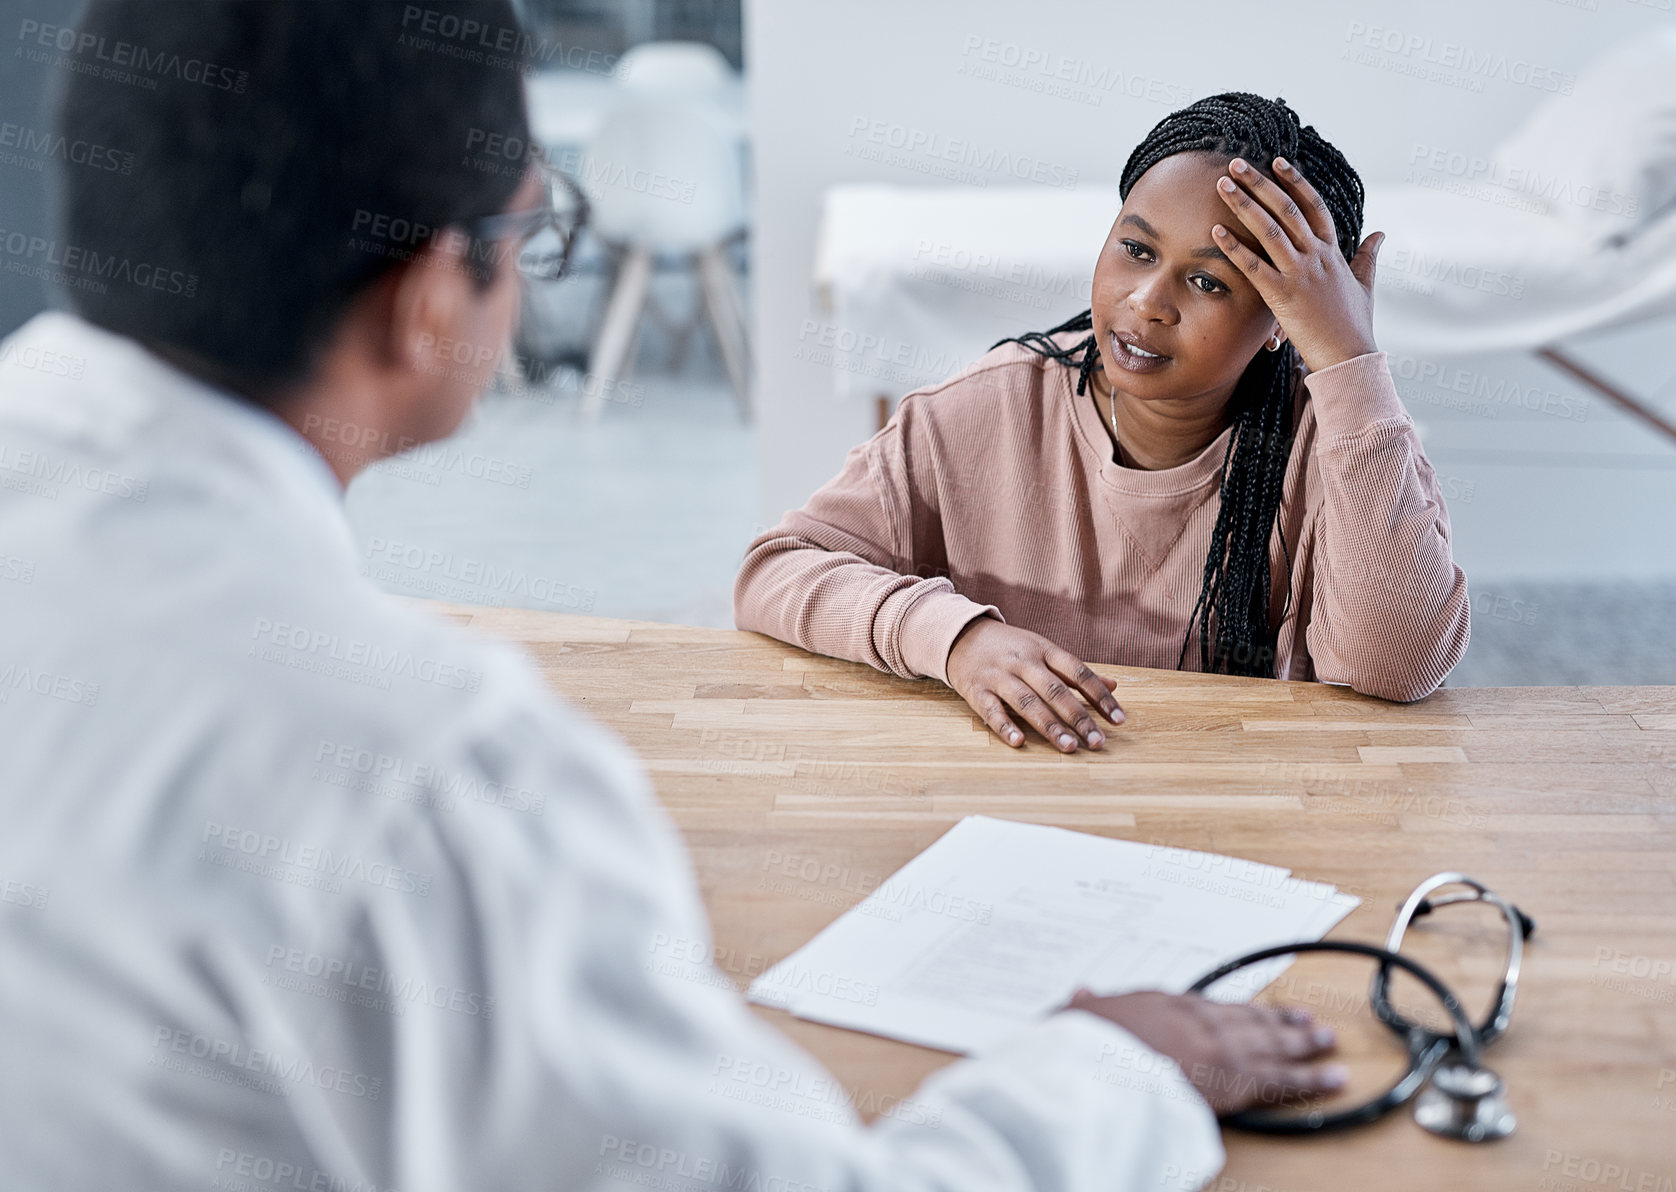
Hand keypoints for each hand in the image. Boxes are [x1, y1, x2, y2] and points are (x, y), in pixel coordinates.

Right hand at [945, 618, 1123, 751]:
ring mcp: (999, 676)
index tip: (1119, 720)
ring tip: (1069, 747)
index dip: (1101, 696)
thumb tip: (1113, 685)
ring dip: (1049, 726)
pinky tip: (1019, 742)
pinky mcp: (977, 690)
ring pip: (1027, 702)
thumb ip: (1075, 671)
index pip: (1079, 672)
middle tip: (1098, 742)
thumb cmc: (1011, 648)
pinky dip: (1005, 726)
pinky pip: (992, 710)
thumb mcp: (1043, 650)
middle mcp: (1024, 662)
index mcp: (1044, 649)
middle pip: (1055, 691)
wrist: (960, 635)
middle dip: (1079, 718)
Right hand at [1067, 988, 1346, 1114]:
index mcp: (1167, 1004)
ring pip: (1274, 1044)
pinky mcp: (1238, 1079)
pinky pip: (1284, 1081)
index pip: (1211, 1006)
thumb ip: (1089, 1004)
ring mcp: (1223, 1047)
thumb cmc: (1090, 1040)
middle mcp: (1202, 1019)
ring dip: (1303, 1043)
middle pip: (1250, 1019)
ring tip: (1327, 1041)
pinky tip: (1334, 1078)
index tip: (1250, 1009)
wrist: (1101, 1060)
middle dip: (1280, 1021)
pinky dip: (1312, 1080)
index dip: (1236, 1009)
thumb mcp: (1081, 1014)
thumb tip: (1081, 993)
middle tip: (1307, 1021)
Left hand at [1212, 155, 1384, 372]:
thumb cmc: (1354, 324)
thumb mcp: (1365, 284)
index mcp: (1333, 252)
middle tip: (1236, 163)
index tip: (1277, 162)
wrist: (1349, 356)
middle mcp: (1317, 257)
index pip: (1314, 205)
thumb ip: (1368, 256)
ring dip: (1244, 204)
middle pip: (1286, 209)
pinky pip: (1254, 266)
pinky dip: (1234, 247)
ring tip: (1222, 184)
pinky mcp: (1283, 296)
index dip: (1295, 182)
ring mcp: (1300, 274)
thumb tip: (1380, 233)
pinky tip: (1215, 232)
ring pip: (1270, 230)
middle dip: (1260, 183)